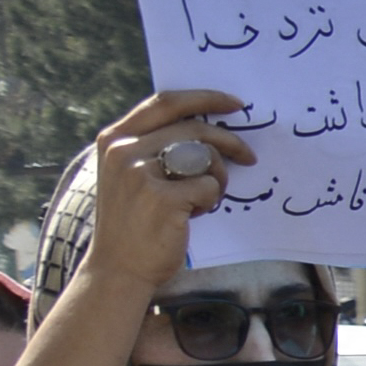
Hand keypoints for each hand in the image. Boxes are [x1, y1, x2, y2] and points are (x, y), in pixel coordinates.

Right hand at [72, 89, 252, 299]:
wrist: (118, 268)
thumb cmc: (134, 222)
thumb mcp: (131, 174)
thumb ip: (155, 147)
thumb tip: (206, 128)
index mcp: (115, 138)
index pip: (165, 102)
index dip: (204, 98)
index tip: (234, 103)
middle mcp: (124, 149)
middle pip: (194, 127)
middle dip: (230, 141)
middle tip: (249, 157)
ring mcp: (140, 172)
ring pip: (205, 156)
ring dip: (217, 179)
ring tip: (202, 200)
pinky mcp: (161, 197)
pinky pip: (208, 187)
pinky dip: (209, 202)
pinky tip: (192, 216)